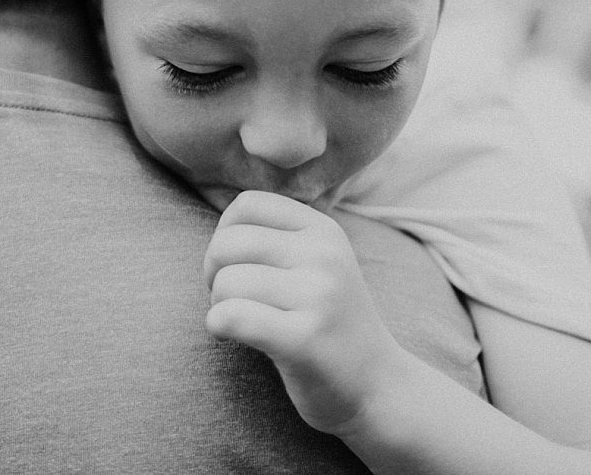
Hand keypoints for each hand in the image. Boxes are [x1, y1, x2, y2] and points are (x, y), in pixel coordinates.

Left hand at [203, 190, 402, 434]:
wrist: (377, 386)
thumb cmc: (328, 322)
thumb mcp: (317, 263)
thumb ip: (276, 237)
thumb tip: (220, 226)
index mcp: (323, 231)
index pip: (247, 205)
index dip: (225, 234)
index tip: (239, 265)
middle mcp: (324, 256)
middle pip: (227, 243)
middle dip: (213, 273)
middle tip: (233, 299)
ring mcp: (318, 297)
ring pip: (226, 282)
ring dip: (218, 305)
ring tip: (242, 320)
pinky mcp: (303, 339)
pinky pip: (232, 317)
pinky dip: (217, 325)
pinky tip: (229, 336)